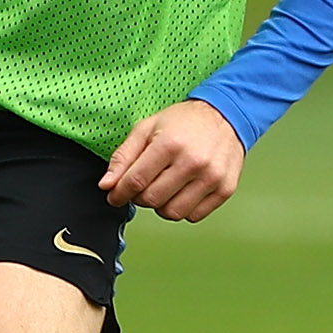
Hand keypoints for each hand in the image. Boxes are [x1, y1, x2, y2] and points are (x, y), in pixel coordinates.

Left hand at [98, 99, 244, 222]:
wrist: (226, 116)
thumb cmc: (184, 122)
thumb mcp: (147, 128)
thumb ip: (123, 157)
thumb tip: (107, 185)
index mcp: (170, 144)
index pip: (135, 182)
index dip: (119, 193)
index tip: (114, 195)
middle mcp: (193, 163)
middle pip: (152, 200)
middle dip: (139, 197)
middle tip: (142, 185)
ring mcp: (211, 178)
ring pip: (172, 213)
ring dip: (161, 205)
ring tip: (163, 187)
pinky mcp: (225, 189)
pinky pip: (193, 216)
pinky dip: (183, 208)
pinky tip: (182, 191)